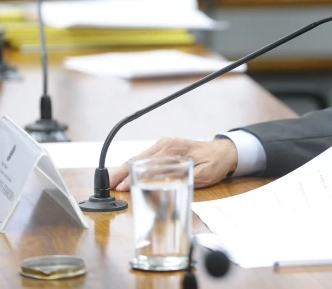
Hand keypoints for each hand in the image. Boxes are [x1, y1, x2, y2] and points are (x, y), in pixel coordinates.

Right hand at [109, 137, 237, 190]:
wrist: (223, 152)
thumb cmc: (214, 163)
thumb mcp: (201, 175)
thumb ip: (180, 178)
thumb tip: (157, 183)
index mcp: (174, 149)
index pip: (147, 164)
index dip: (132, 177)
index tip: (121, 188)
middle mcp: (166, 144)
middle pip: (138, 159)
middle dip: (120, 173)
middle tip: (107, 185)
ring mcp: (164, 144)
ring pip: (139, 157)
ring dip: (124, 170)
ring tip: (111, 182)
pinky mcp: (164, 147)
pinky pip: (145, 157)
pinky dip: (133, 166)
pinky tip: (125, 175)